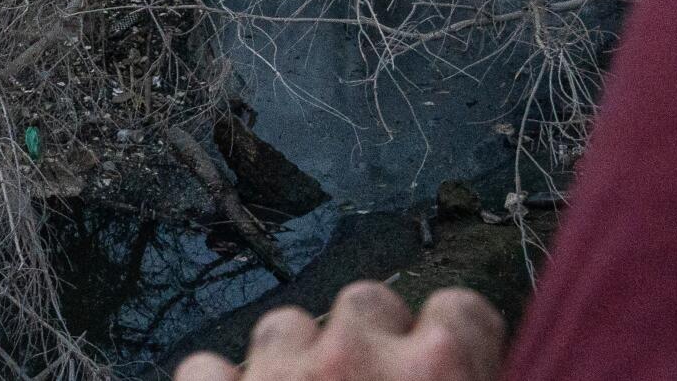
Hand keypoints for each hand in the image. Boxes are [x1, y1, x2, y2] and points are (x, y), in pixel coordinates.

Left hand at [175, 283, 505, 380]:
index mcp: (441, 371)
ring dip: (296, 363)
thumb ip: (470, 376)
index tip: (452, 363)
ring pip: (286, 326)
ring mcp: (280, 375)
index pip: (462, 310)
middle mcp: (358, 357)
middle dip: (369, 342)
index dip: (458, 342)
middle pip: (366, 303)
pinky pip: (207, 369)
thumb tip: (465, 367)